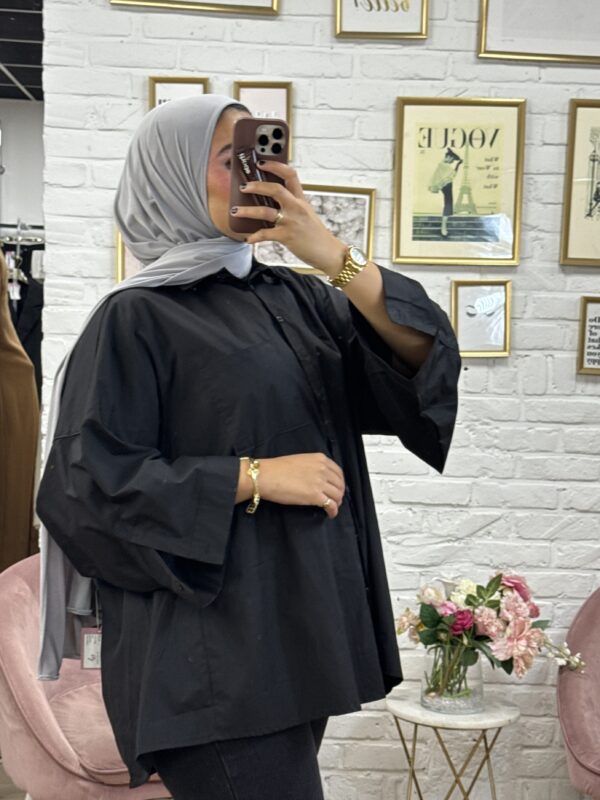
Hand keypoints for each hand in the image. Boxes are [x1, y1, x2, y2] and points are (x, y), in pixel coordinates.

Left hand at [230, 160, 346, 276]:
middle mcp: (296, 207)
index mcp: (301, 199)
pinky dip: (254, 237)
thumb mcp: (306, 215)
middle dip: (257, 186)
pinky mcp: (287, 236)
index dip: (275, 165)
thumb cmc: (315, 235)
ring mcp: (291, 221)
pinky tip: (247, 239)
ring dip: (247, 211)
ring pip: (266, 212)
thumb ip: (291, 206)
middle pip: (275, 189)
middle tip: (243, 186)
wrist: (329, 252)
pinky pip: (266, 234)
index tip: (261, 162)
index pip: (290, 175)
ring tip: (235, 211)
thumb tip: (268, 202)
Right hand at [259, 453, 345, 518]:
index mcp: (320, 459)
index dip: (339, 482)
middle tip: (335, 500)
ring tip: (332, 507)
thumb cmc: (277, 468)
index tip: (337, 488)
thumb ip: (313, 467)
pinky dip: (333, 511)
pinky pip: (330, 505)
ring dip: (336, 503)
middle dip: (339, 493)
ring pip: (337, 495)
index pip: (338, 472)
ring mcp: (320, 482)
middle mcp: (323, 469)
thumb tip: (317, 477)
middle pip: (339, 484)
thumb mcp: (300, 461)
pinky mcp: (315, 496)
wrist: (266, 476)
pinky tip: (330, 514)